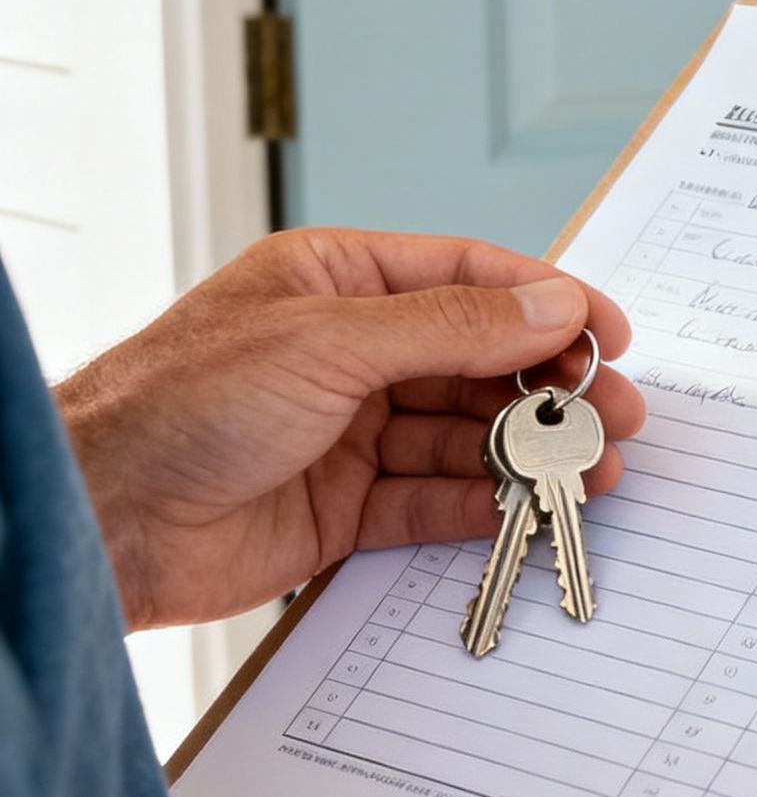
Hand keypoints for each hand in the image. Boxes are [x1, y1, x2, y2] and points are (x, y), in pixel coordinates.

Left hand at [55, 228, 643, 630]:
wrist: (98, 518)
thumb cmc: (178, 402)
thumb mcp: (329, 341)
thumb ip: (452, 326)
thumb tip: (551, 306)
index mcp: (338, 283)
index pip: (469, 278)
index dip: (549, 302)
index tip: (611, 334)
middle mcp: (349, 352)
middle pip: (479, 361)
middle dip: (552, 387)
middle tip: (617, 414)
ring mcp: (347, 430)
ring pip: (464, 434)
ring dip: (530, 451)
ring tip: (594, 470)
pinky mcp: (341, 506)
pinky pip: (431, 501)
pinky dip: (484, 505)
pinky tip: (531, 509)